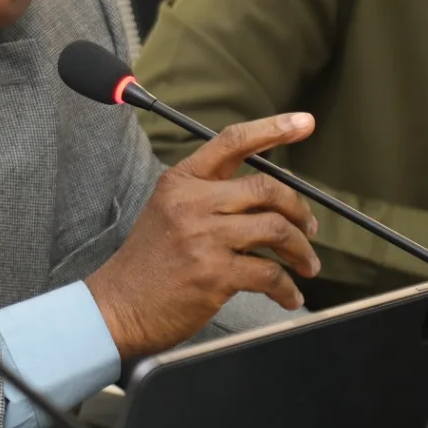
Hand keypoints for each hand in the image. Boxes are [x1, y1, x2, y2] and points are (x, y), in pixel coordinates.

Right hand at [85, 113, 320, 358]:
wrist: (118, 306)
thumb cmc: (150, 262)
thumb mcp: (169, 210)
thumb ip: (210, 195)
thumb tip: (268, 194)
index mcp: (182, 181)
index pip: (232, 142)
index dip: (273, 128)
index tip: (304, 121)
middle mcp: (193, 202)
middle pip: (267, 187)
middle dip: (299, 209)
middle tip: (310, 228)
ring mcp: (204, 238)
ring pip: (276, 229)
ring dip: (301, 249)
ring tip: (307, 265)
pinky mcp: (214, 274)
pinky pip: (269, 274)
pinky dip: (288, 288)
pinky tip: (290, 296)